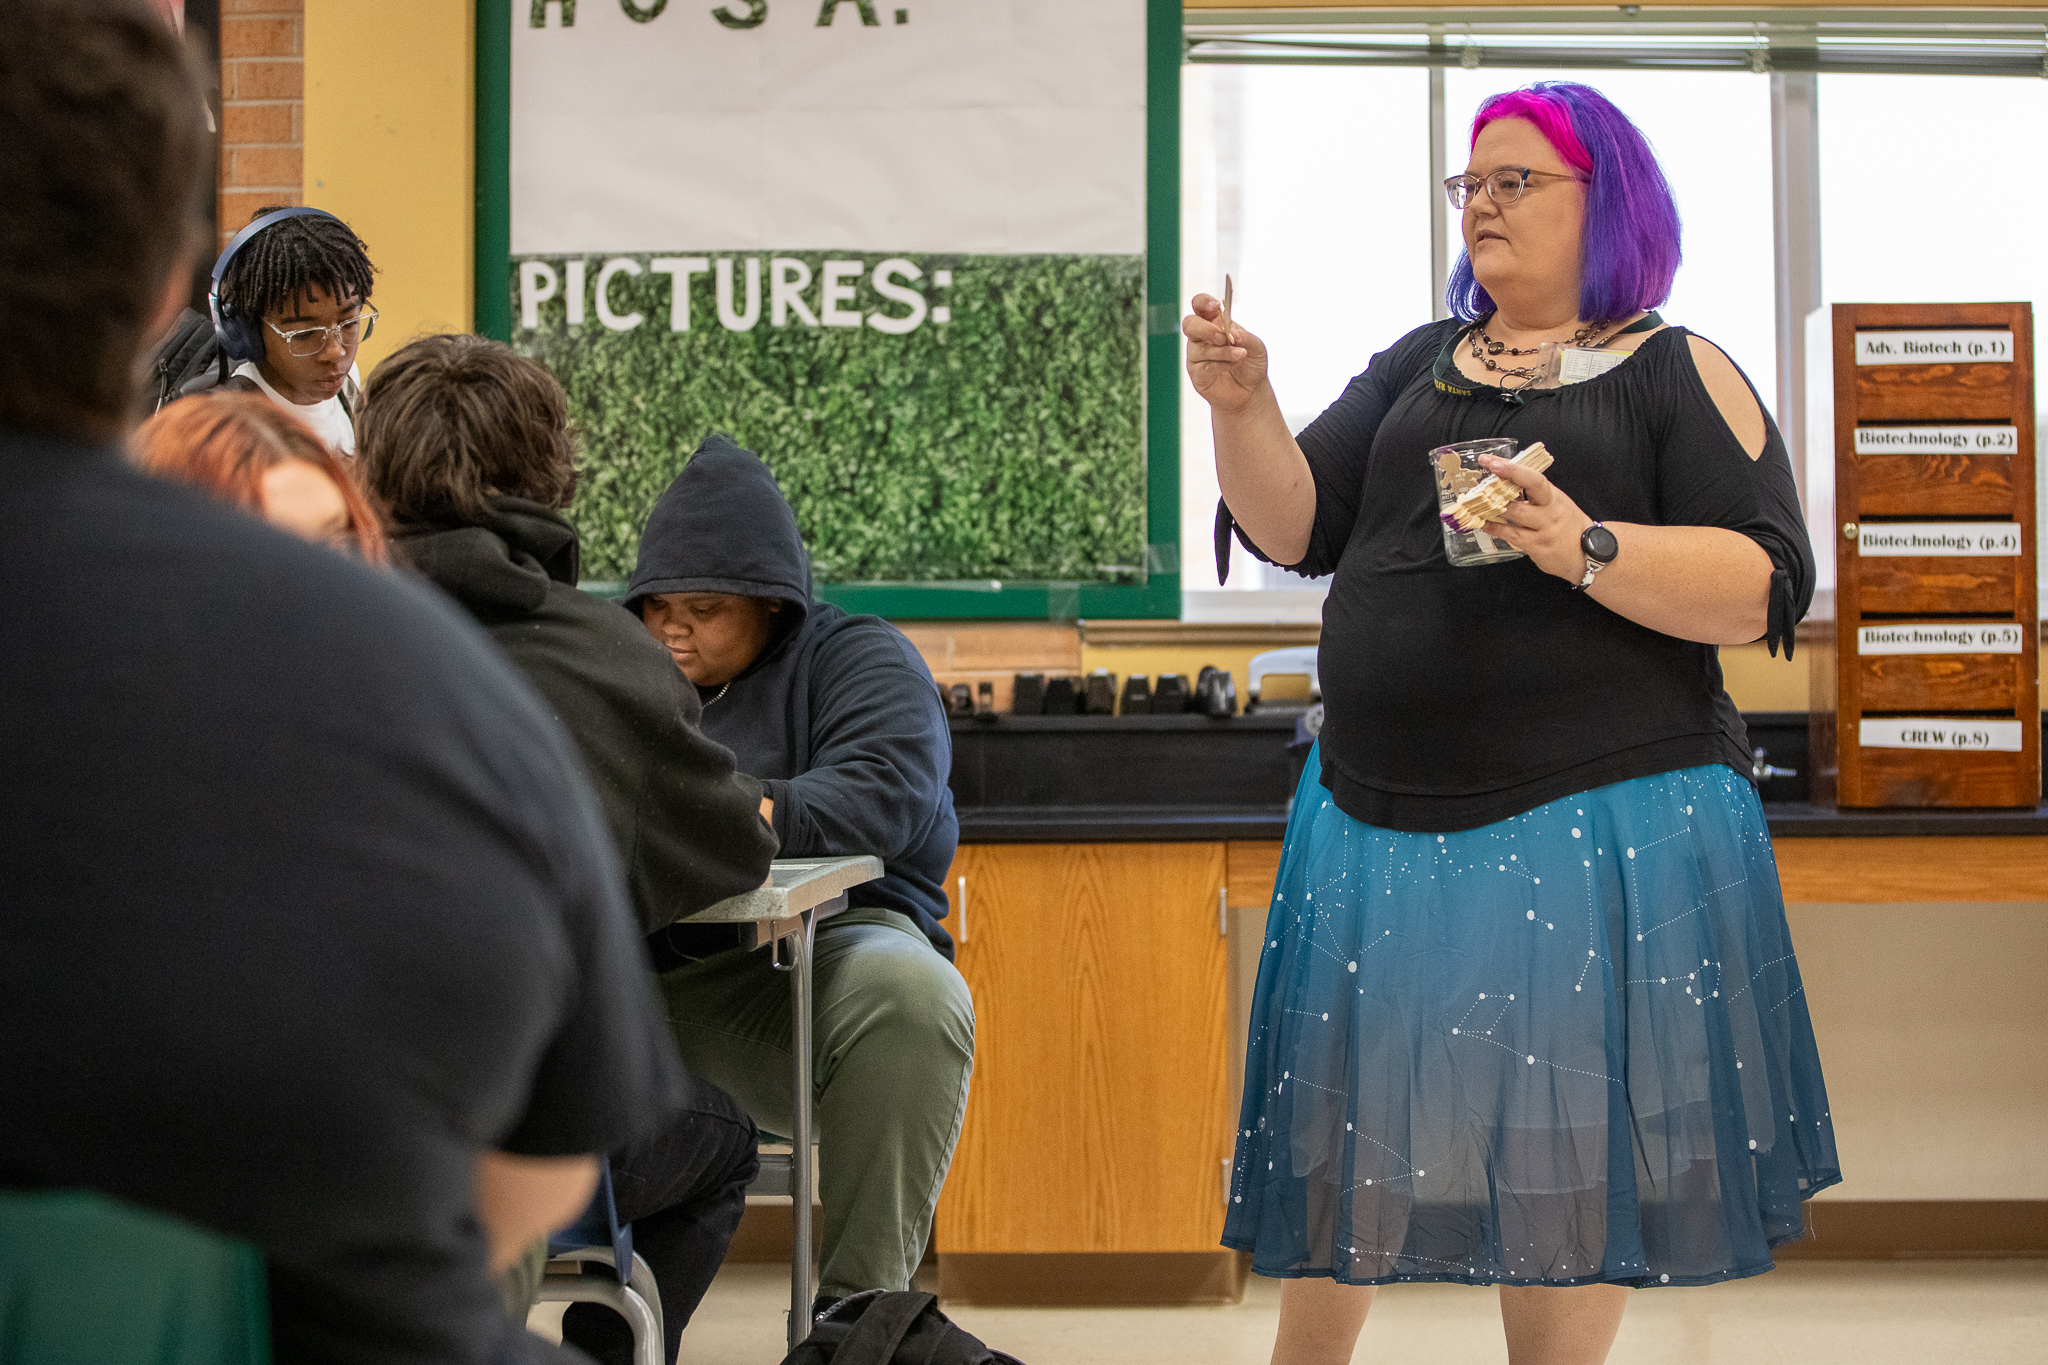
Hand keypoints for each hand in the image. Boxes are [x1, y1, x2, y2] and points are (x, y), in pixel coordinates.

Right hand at [1183, 293, 1268, 415]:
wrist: (1251, 391)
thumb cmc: (1251, 364)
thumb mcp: (1257, 347)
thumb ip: (1245, 337)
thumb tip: (1232, 333)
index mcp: (1213, 323)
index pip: (1200, 305)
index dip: (1203, 302)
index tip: (1215, 306)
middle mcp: (1201, 338)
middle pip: (1190, 324)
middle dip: (1205, 329)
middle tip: (1223, 337)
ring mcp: (1197, 356)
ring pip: (1200, 349)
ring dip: (1222, 351)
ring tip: (1240, 355)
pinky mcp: (1197, 374)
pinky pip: (1204, 367)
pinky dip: (1221, 364)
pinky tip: (1234, 364)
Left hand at [1477, 453, 1594, 583]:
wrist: (1587, 553)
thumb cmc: (1568, 524)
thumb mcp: (1556, 503)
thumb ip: (1534, 494)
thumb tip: (1507, 479)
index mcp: (1553, 497)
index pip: (1534, 478)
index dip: (1513, 469)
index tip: (1492, 461)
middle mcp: (1549, 512)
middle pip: (1526, 494)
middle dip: (1501, 483)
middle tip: (1481, 477)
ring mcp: (1543, 530)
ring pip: (1516, 515)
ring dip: (1493, 508)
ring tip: (1474, 502)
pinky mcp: (1537, 547)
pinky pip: (1513, 536)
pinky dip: (1496, 529)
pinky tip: (1484, 524)